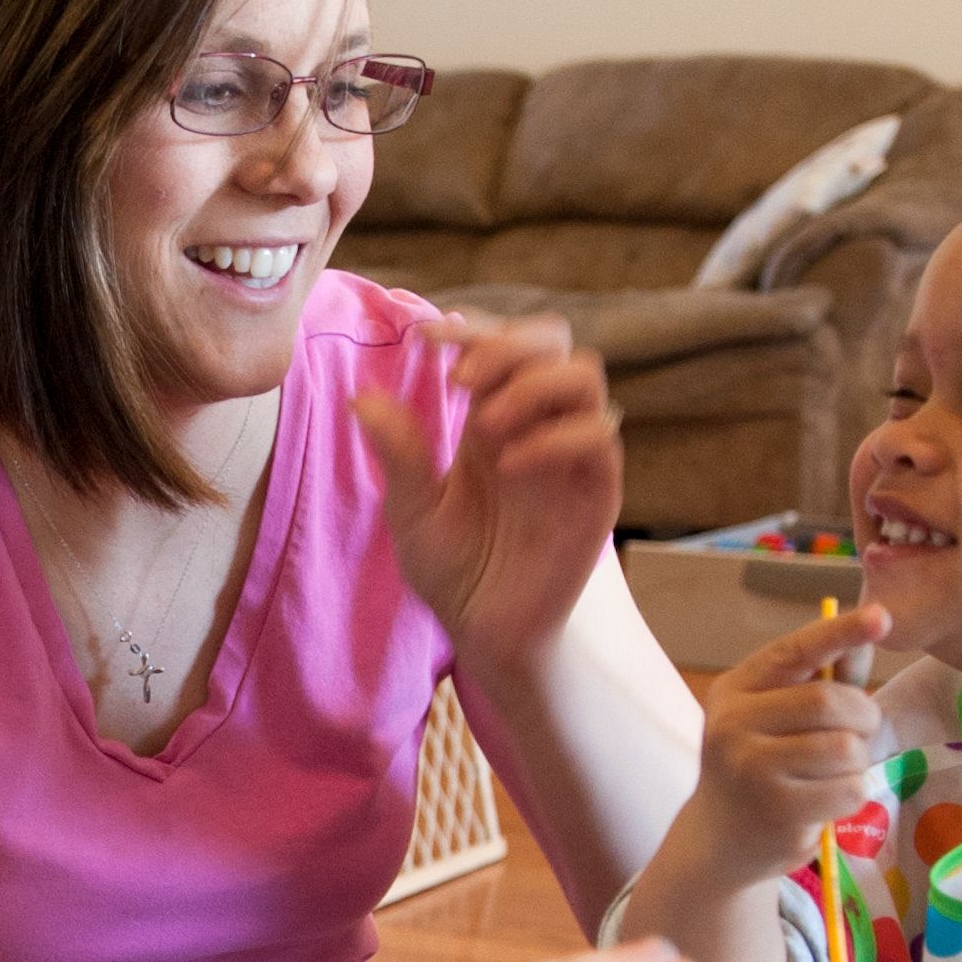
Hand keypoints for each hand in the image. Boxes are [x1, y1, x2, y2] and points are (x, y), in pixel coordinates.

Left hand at [354, 314, 622, 667]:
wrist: (486, 633)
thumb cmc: (453, 571)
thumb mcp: (412, 510)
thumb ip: (399, 454)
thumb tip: (363, 396)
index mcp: (492, 419)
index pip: (501, 342)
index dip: (471, 328)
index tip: (426, 341)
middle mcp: (538, 426)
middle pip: (552, 341)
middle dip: (506, 344)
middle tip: (460, 384)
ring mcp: (571, 457)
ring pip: (585, 376)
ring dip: (532, 384)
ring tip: (485, 424)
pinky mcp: (596, 493)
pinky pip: (598, 438)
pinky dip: (557, 436)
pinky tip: (510, 465)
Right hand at [668, 605, 894, 894]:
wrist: (719, 839)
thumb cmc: (759, 765)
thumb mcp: (777, 716)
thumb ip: (824, 678)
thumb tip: (871, 631)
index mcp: (734, 689)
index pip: (794, 652)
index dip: (841, 632)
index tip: (882, 616)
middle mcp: (734, 725)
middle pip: (828, 702)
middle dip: (863, 715)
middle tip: (862, 730)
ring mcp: (752, 770)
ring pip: (845, 748)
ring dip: (858, 759)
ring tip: (836, 770)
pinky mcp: (778, 812)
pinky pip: (849, 790)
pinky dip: (853, 793)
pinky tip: (828, 800)